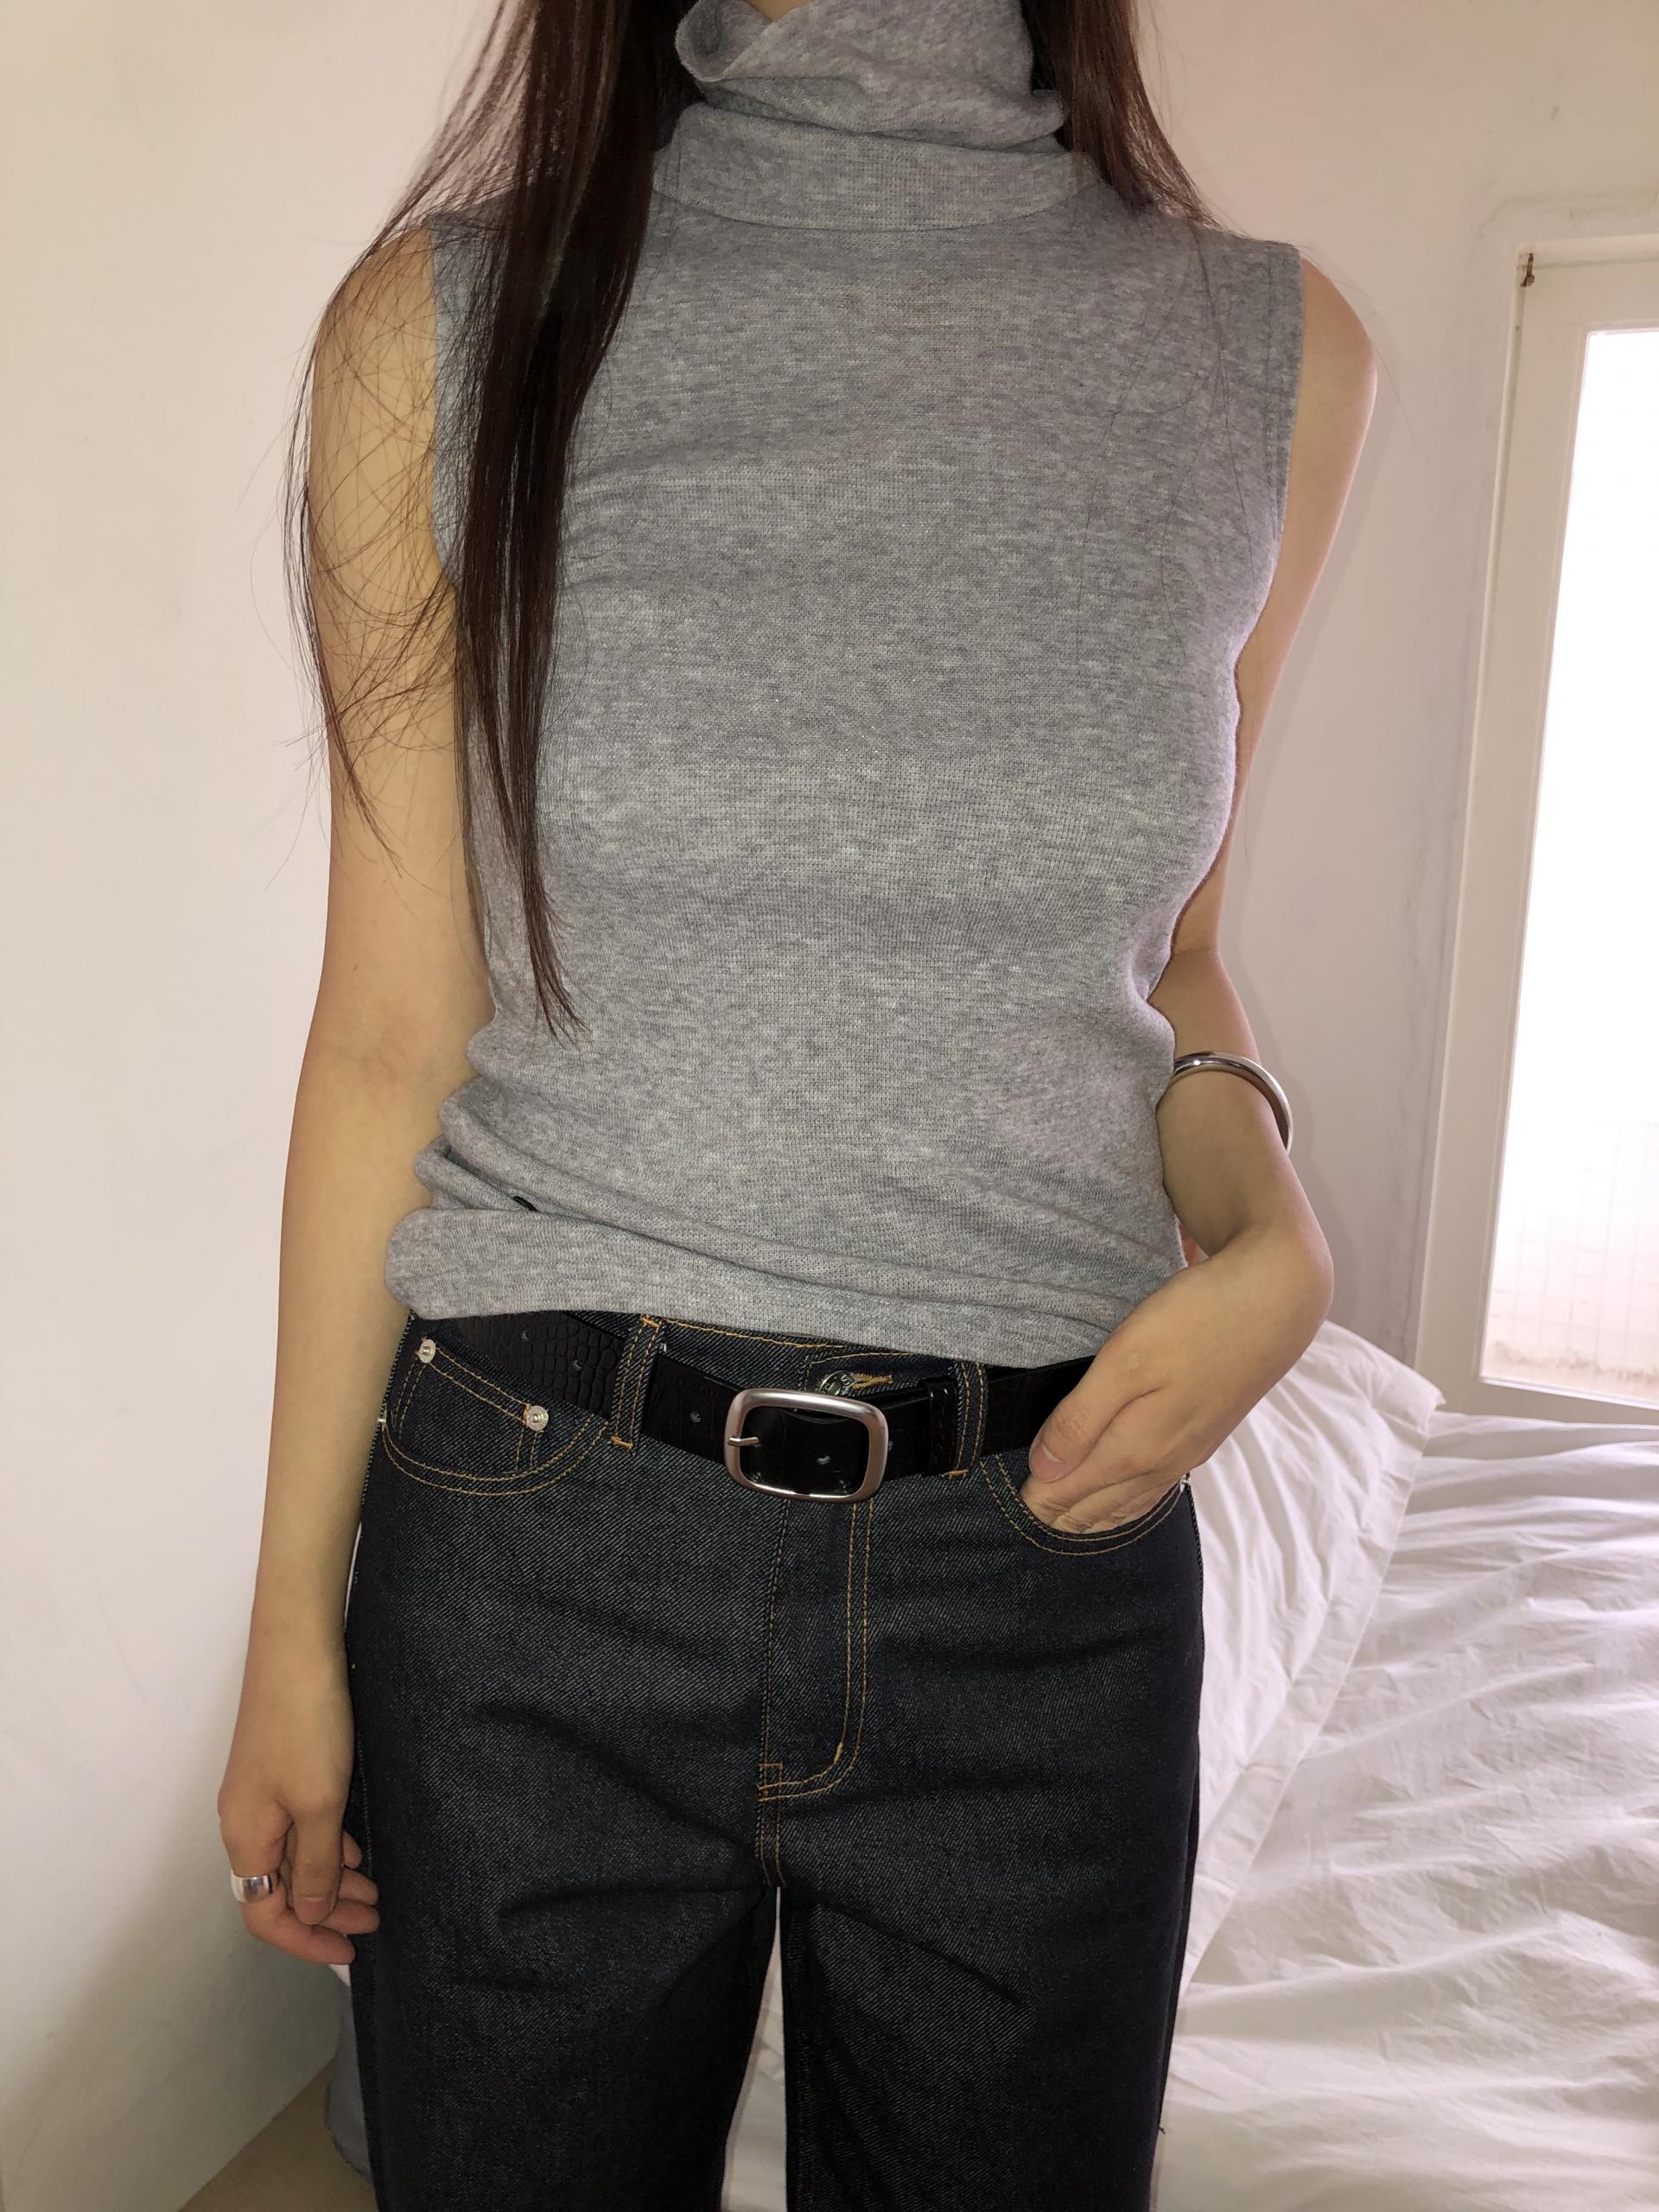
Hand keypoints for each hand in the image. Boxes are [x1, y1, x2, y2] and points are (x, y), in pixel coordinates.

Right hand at [217, 1638, 379, 1966]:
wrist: (296, 1649)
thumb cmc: (307, 1728)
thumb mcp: (319, 1805)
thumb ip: (316, 1866)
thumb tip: (310, 1912)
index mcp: (245, 1839)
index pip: (265, 1915)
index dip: (305, 1939)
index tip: (350, 1950)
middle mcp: (245, 1822)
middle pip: (280, 1889)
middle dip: (327, 1911)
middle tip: (377, 1917)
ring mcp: (260, 1794)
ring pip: (294, 1857)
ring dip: (332, 1879)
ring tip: (375, 1890)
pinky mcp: (279, 1769)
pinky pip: (300, 1827)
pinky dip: (328, 1845)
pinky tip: (356, 1848)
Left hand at [1021, 1220, 1332, 1530]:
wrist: (1276, 1300)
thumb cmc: (1195, 1321)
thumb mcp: (1124, 1361)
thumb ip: (1081, 1420)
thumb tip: (1043, 1472)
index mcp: (1138, 1447)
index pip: (1073, 1490)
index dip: (1039, 1497)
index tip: (1012, 1500)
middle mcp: (1165, 1461)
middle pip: (1102, 1504)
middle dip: (1063, 1512)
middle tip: (1028, 1515)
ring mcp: (1191, 1450)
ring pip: (1134, 1500)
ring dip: (1097, 1513)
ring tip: (1068, 1520)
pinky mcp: (1208, 1433)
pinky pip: (1160, 1485)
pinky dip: (1132, 1500)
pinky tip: (1129, 1494)